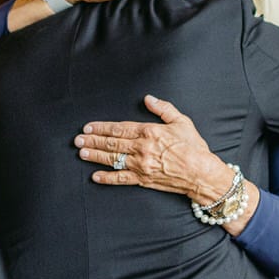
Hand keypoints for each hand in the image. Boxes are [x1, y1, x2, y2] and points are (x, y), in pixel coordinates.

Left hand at [75, 96, 228, 201]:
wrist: (201, 173)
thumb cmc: (194, 147)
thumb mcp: (182, 121)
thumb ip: (163, 109)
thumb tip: (148, 99)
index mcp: (149, 132)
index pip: (119, 129)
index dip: (101, 128)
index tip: (88, 128)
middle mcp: (142, 148)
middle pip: (112, 144)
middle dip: (92, 141)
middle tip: (77, 140)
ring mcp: (141, 165)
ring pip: (113, 159)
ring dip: (95, 156)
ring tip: (81, 153)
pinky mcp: (143, 180)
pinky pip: (121, 179)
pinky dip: (107, 178)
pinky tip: (94, 176)